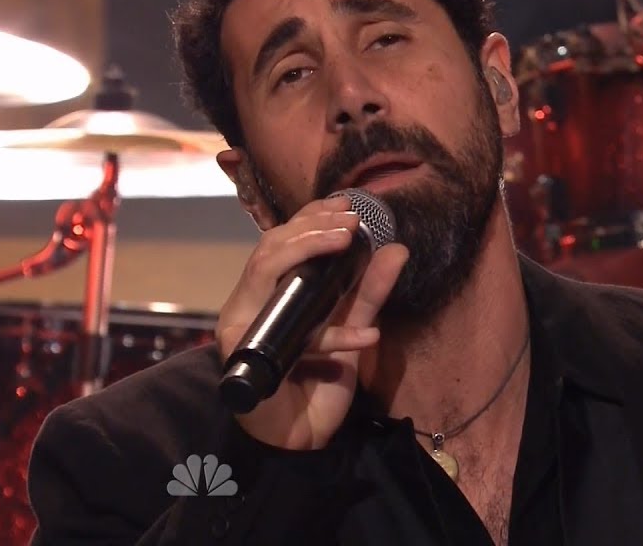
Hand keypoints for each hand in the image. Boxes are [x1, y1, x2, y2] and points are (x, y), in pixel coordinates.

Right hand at [215, 194, 408, 449]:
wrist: (304, 439)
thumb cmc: (320, 382)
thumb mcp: (353, 327)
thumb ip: (370, 292)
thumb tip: (397, 247)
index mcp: (271, 296)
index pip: (280, 242)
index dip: (310, 218)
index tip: (346, 204)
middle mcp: (250, 307)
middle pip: (267, 251)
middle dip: (309, 229)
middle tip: (350, 224)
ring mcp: (245, 332)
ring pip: (264, 274)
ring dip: (307, 253)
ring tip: (350, 244)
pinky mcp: (253, 360)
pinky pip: (296, 337)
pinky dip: (337, 336)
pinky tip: (368, 335)